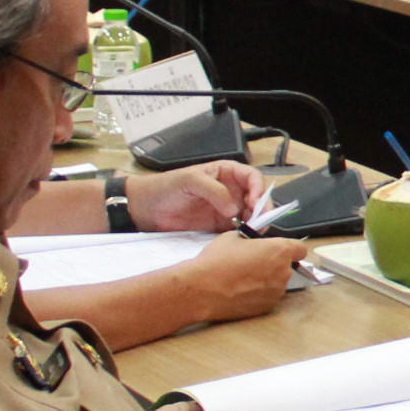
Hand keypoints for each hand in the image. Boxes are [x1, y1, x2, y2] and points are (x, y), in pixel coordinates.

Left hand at [128, 160, 268, 230]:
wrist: (147, 209)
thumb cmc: (167, 187)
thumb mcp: (190, 180)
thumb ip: (214, 190)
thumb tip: (234, 208)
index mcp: (226, 173)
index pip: (252, 178)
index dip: (259, 189)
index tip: (256, 202)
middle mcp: (230, 190)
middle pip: (256, 197)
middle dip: (262, 208)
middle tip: (260, 221)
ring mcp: (226, 209)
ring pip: (250, 214)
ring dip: (255, 222)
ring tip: (253, 230)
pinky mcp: (219, 226)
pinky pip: (238, 229)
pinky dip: (244, 233)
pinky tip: (243, 237)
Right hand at [170, 234, 309, 322]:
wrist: (201, 289)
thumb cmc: (216, 261)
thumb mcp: (234, 237)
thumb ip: (253, 239)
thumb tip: (255, 243)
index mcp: (279, 251)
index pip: (300, 249)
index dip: (290, 249)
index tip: (280, 250)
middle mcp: (283, 272)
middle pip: (288, 267)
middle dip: (275, 264)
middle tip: (254, 263)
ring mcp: (276, 292)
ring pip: (278, 283)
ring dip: (268, 280)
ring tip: (244, 278)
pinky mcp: (267, 307)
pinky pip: (269, 297)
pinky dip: (260, 294)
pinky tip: (242, 291)